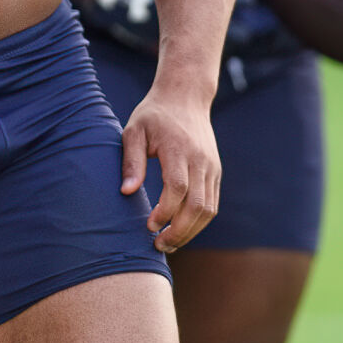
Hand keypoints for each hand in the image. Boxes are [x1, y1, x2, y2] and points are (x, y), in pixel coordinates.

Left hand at [121, 83, 219, 252]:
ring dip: (190, 231)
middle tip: (158, 245)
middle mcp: (200, 160)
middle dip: (179, 231)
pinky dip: (198, 222)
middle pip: (198, 205)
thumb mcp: (134, 130)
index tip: (148, 226)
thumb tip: (127, 192)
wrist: (185, 97)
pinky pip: (212, 203)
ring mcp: (212, 167)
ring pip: (209, 209)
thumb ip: (131, 161)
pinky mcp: (215, 172)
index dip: (165, 212)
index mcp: (179, 149)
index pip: (178, 188)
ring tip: (168, 243)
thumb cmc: (154, 115)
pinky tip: (180, 230)